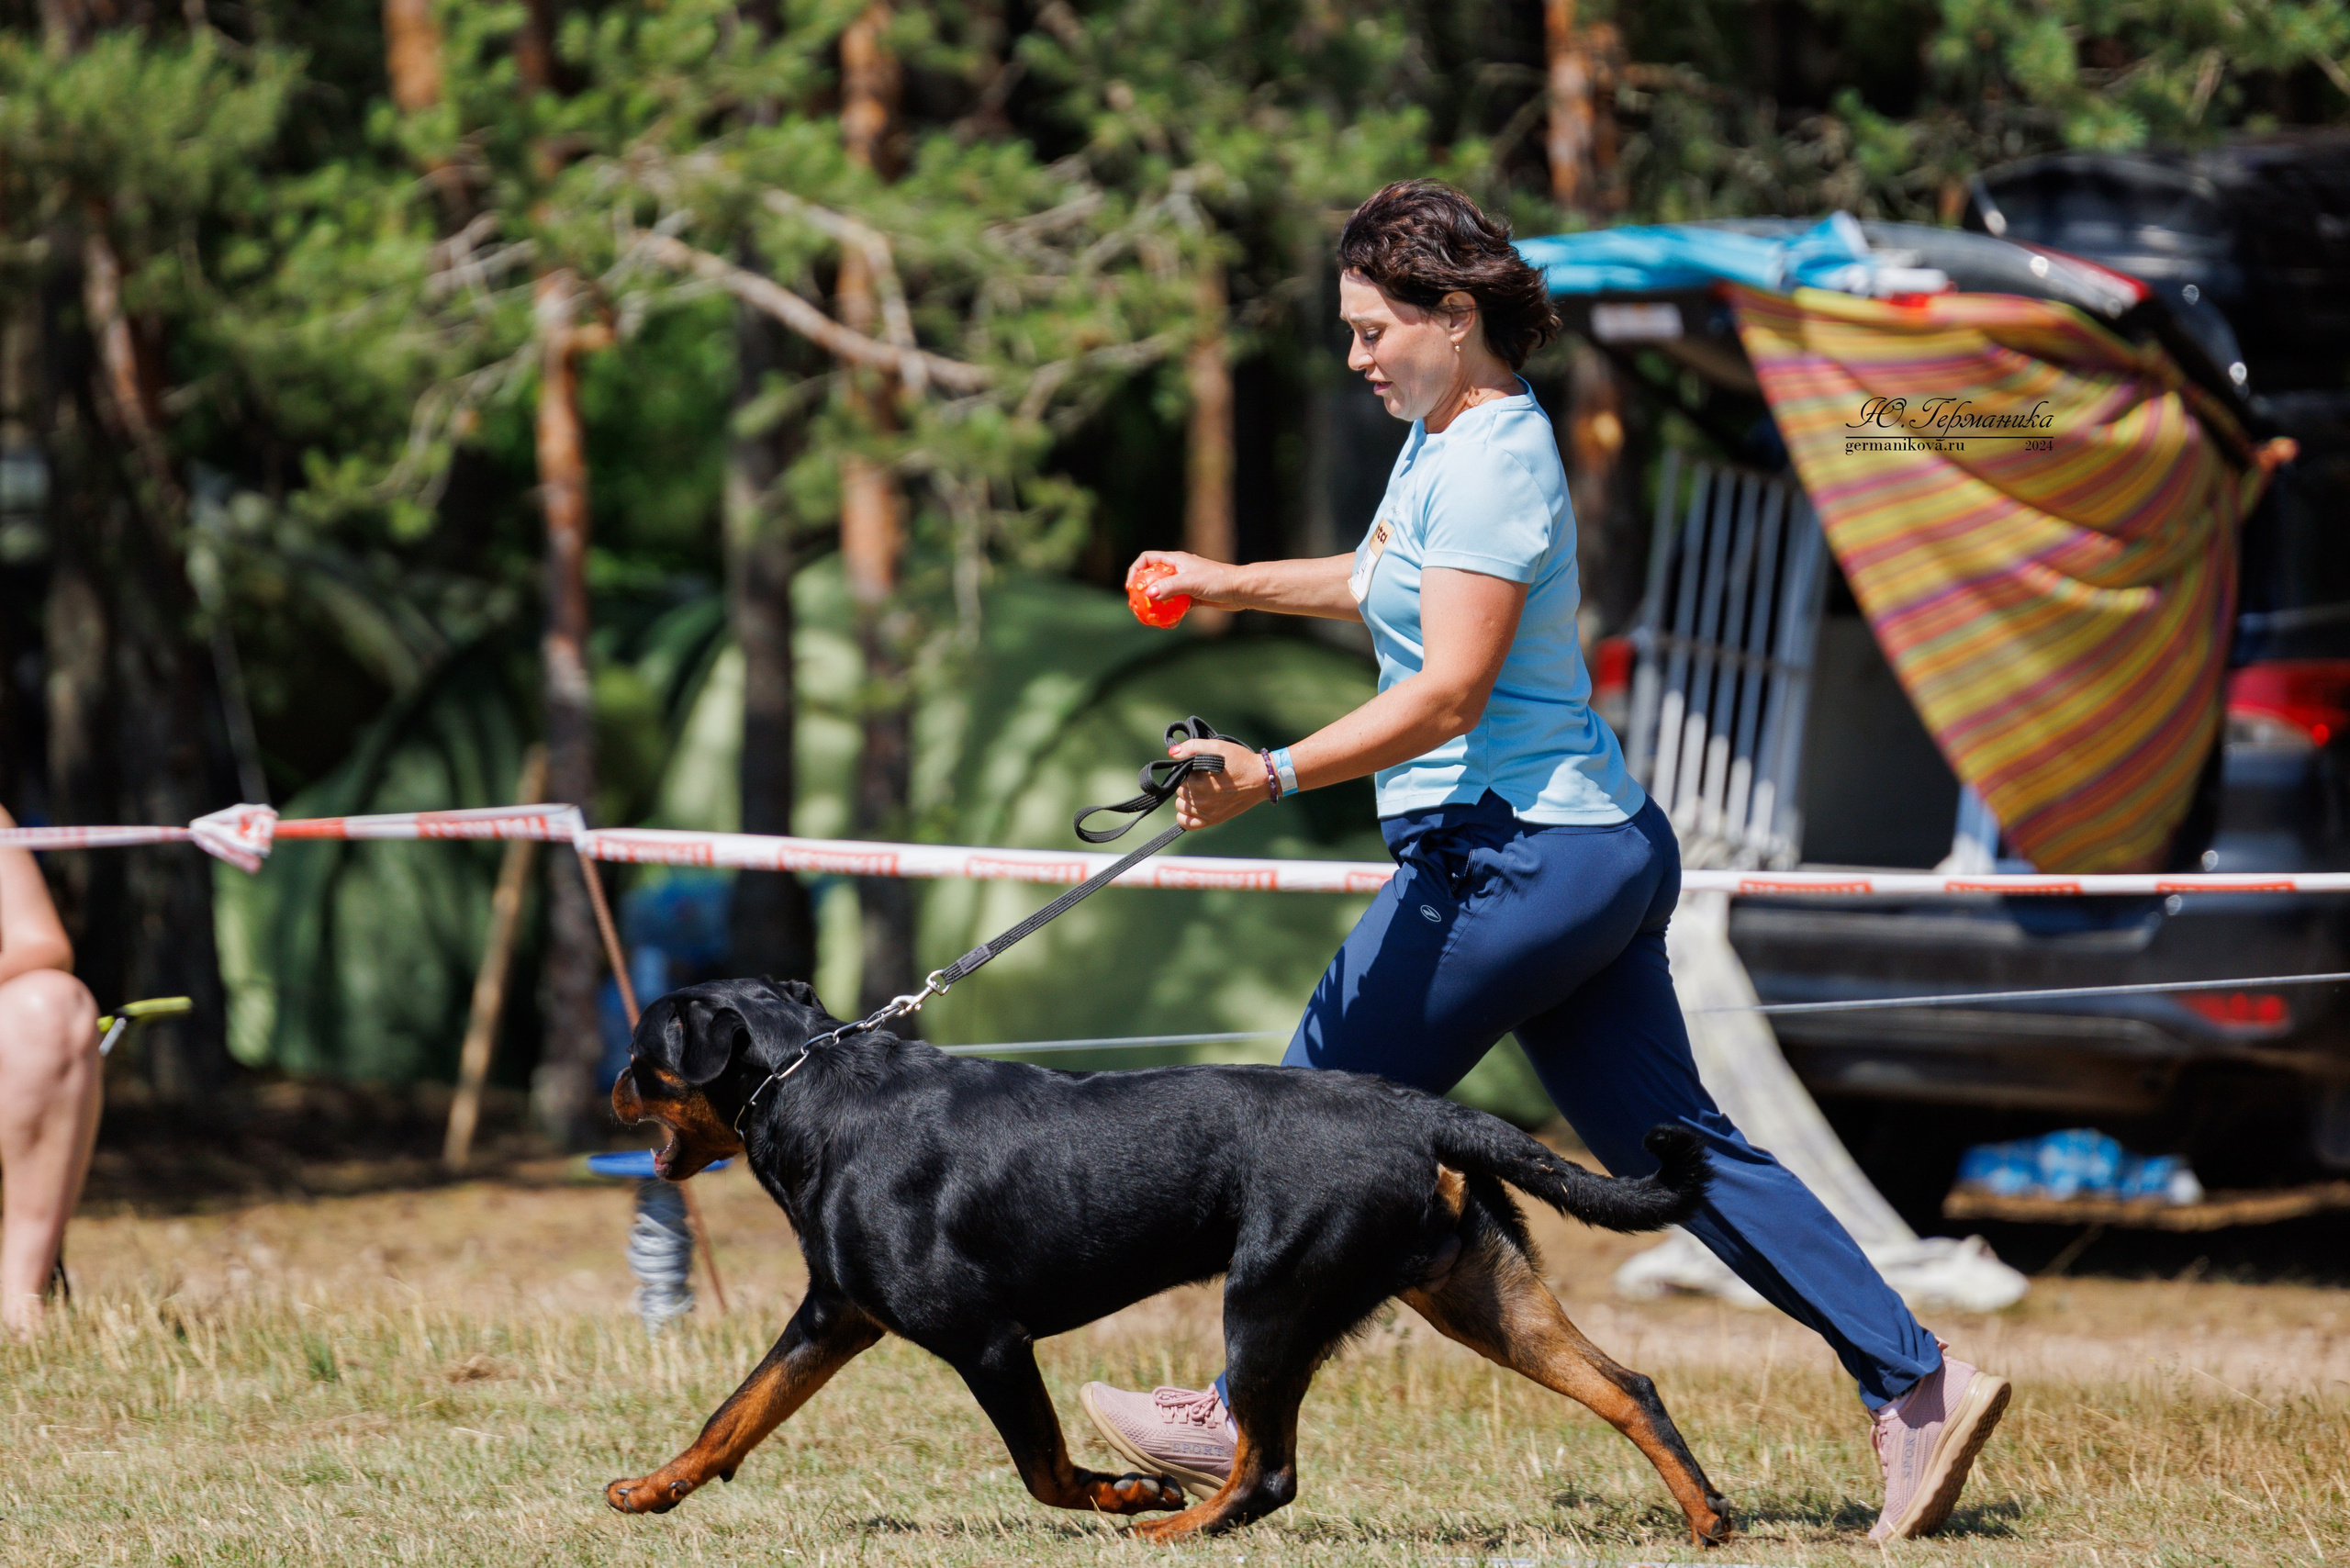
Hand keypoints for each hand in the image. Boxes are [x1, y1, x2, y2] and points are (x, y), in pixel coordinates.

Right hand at [1127, 550, 1241, 608]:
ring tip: (1149, 619)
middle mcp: (1178, 570)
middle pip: (1153, 578)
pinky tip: (1169, 625)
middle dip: (1142, 592)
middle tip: (1136, 607)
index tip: (1132, 587)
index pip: (1148, 559)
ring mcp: (1185, 584)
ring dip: (1156, 607)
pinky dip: (1170, 614)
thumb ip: (1169, 587)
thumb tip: (1148, 594)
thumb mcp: (1190, 583)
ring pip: (1164, 595)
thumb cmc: (1217, 581)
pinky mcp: (1192, 597)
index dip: (1136, 570)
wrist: (1239, 590)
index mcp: (1175, 560)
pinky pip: (1176, 606)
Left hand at [1171, 738, 1269, 828]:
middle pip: (1179, 790)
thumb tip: (1172, 753)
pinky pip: (1187, 823)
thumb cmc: (1240, 761)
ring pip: (1181, 806)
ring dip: (1187, 798)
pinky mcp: (1212, 820)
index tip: (1199, 768)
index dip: (1187, 770)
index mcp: (1198, 781)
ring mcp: (1206, 812)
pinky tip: (1195, 807)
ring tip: (1202, 790)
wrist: (1261, 779)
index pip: (1179, 775)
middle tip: (1203, 777)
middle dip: (1187, 783)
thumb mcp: (1217, 747)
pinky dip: (1186, 816)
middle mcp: (1200, 799)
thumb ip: (1193, 747)